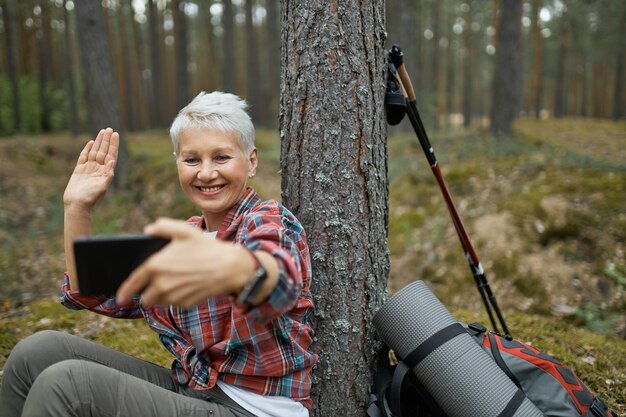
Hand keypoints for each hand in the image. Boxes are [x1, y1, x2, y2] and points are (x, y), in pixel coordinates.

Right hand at [63, 128, 118, 209]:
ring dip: (99, 142)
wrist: (76, 204)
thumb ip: (108, 174)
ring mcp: (89, 168)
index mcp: (105, 171)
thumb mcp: (102, 186)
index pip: (111, 155)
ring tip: (102, 131)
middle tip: (109, 129)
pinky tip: (91, 142)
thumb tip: (112, 161)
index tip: (115, 134)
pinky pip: (84, 156)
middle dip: (106, 140)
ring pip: (94, 151)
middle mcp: (98, 168)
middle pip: (103, 151)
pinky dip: (87, 149)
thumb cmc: (90, 197)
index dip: (113, 144)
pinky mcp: (79, 169)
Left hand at [116, 218, 252, 307]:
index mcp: (156, 266)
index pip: (132, 283)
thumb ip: (162, 227)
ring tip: (174, 282)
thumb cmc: (206, 247)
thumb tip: (147, 230)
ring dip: (161, 296)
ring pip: (158, 302)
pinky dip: (176, 298)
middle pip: (144, 297)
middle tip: (157, 284)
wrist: (228, 267)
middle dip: (147, 292)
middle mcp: (161, 284)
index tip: (120, 297)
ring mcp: (173, 296)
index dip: (124, 291)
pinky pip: (173, 304)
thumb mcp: (184, 231)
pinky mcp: (184, 304)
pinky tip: (187, 285)